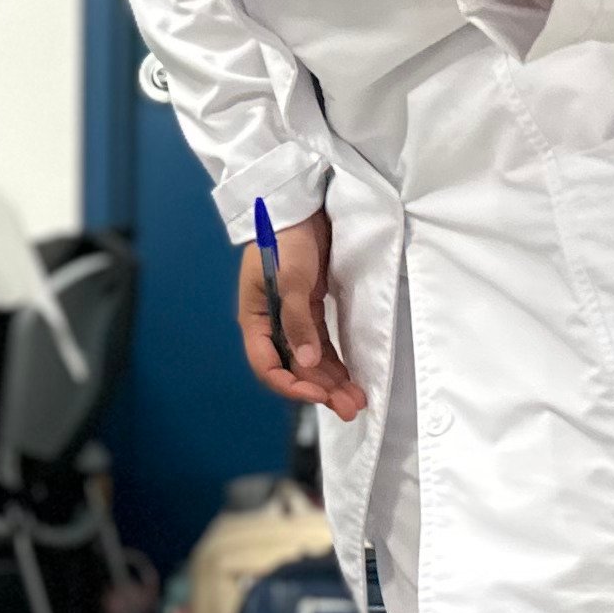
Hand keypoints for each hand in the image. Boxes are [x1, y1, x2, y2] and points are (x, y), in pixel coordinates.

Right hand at [237, 211, 367, 420]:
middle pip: (293, 369)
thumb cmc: (286, 237)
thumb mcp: (290, 278)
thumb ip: (298, 321)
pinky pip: (323, 346)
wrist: (302, 204)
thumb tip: (308, 362)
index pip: (267, 366)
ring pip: (311, 362)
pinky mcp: (310, 310)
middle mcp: (272, 325)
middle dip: (320, 391)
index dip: (291, 386)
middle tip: (351, 408)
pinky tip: (351, 378)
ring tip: (357, 401)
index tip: (319, 395)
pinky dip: (336, 364)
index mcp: (255, 319)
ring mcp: (293, 319)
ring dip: (331, 382)